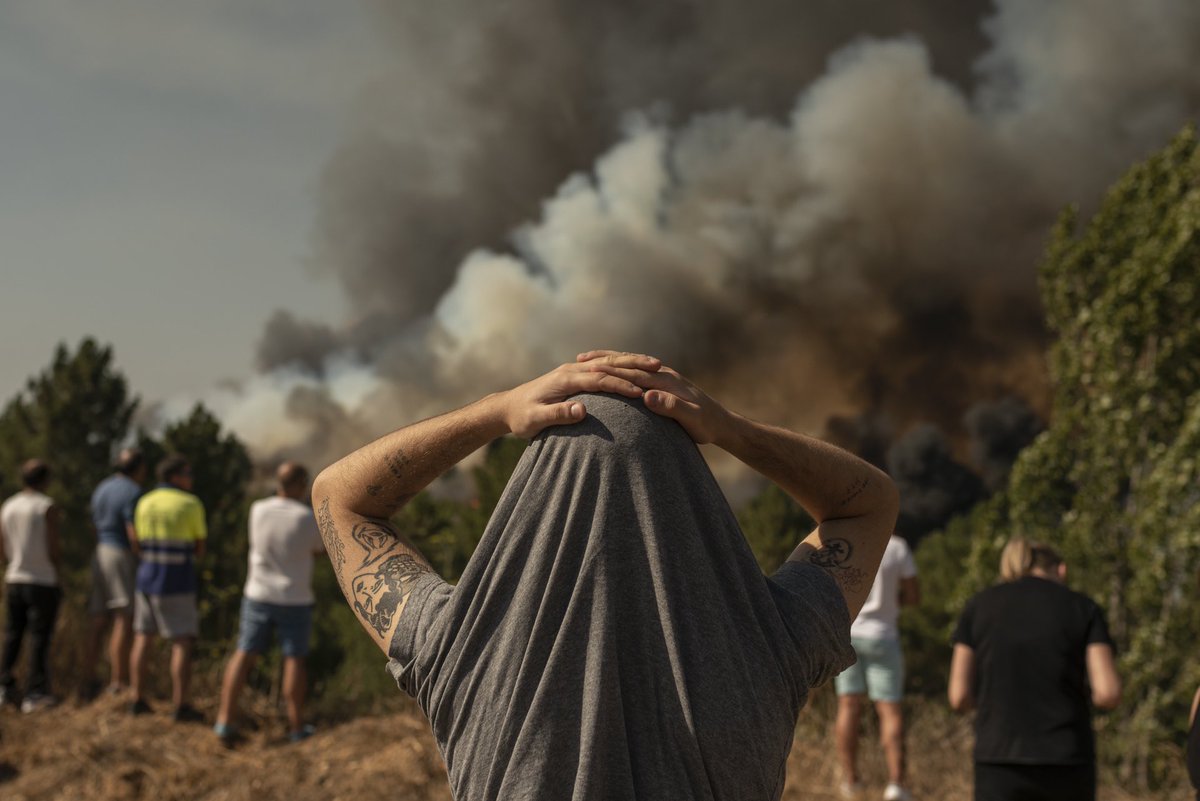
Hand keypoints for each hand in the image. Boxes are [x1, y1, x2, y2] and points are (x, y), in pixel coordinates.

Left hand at [502, 353, 661, 437]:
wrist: (507, 407)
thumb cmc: (521, 418)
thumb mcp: (535, 420)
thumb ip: (558, 415)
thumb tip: (582, 410)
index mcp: (565, 379)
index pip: (599, 379)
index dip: (621, 385)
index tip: (641, 392)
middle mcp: (570, 370)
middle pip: (608, 364)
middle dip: (633, 366)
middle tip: (659, 368)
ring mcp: (572, 370)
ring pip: (607, 361)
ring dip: (631, 361)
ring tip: (655, 364)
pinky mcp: (574, 374)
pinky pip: (602, 365)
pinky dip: (620, 364)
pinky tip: (634, 367)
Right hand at [576, 351, 732, 444]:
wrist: (724, 423)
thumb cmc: (707, 424)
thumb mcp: (692, 419)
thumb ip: (671, 407)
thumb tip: (647, 396)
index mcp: (666, 381)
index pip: (633, 373)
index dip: (610, 371)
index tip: (587, 369)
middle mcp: (663, 374)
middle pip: (628, 364)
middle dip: (604, 360)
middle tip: (578, 360)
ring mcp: (663, 377)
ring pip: (630, 364)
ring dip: (608, 360)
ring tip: (585, 360)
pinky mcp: (662, 384)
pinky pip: (635, 372)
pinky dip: (619, 369)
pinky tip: (608, 372)